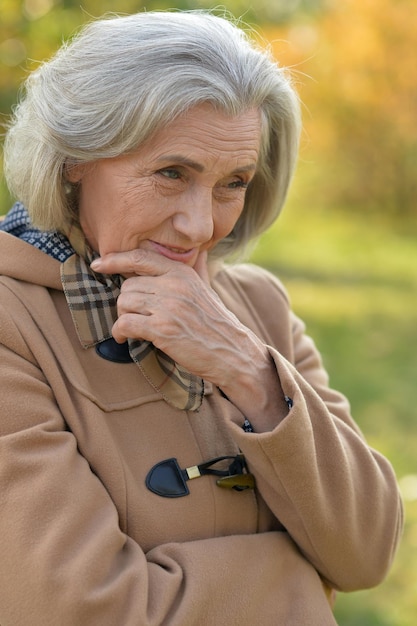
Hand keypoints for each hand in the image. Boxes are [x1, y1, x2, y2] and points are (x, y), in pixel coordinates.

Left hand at [90, 249, 260, 387]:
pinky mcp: (162, 330)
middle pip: (128, 285)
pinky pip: (125, 324)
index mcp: (182, 272)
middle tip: (134, 316)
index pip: (140, 257)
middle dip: (126, 303)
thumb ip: (197, 268)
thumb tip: (199, 251)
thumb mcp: (207, 288)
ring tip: (133, 328)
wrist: (232, 351)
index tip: (98, 264)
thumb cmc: (216, 323)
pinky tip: (124, 338)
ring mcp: (168, 307)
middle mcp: (174, 285)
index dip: (115, 259)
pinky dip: (119, 332)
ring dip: (123, 318)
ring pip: (124, 303)